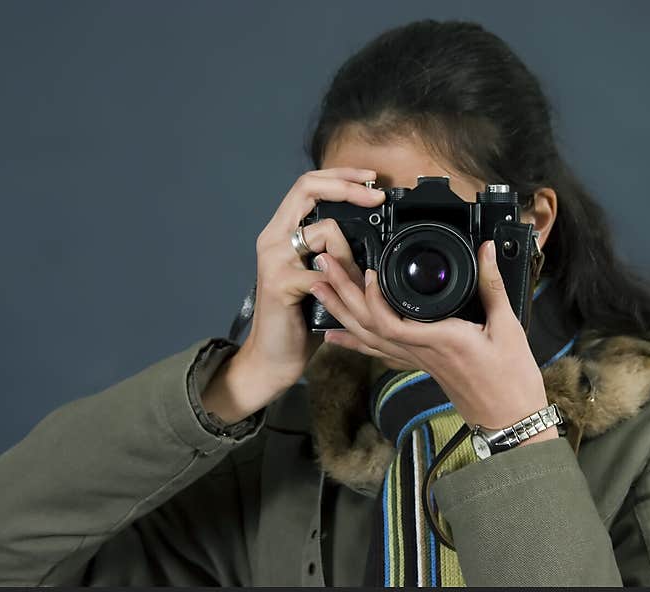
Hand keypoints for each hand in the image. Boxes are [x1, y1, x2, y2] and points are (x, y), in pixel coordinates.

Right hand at [201, 168, 385, 423]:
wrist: (274, 357)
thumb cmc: (301, 317)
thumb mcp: (322, 275)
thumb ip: (334, 251)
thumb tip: (369, 232)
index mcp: (282, 232)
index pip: (308, 185)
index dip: (340, 176)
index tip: (370, 178)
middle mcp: (273, 239)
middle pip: (308, 189)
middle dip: (349, 187)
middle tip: (376, 195)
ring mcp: (274, 260)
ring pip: (324, 230)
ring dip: (350, 254)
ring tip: (351, 281)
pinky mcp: (281, 283)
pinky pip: (324, 271)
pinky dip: (341, 283)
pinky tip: (337, 298)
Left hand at [309, 239, 558, 442]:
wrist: (509, 418)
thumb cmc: (510, 379)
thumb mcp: (507, 327)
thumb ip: (492, 285)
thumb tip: (487, 249)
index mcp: (439, 339)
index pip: (390, 322)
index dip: (371, 299)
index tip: (366, 272)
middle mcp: (420, 351)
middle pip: (368, 324)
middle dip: (342, 294)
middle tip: (323, 266)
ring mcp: (416, 360)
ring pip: (368, 337)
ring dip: (340, 312)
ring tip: (318, 288)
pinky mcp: (419, 364)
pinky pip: (378, 350)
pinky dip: (354, 339)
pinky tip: (334, 333)